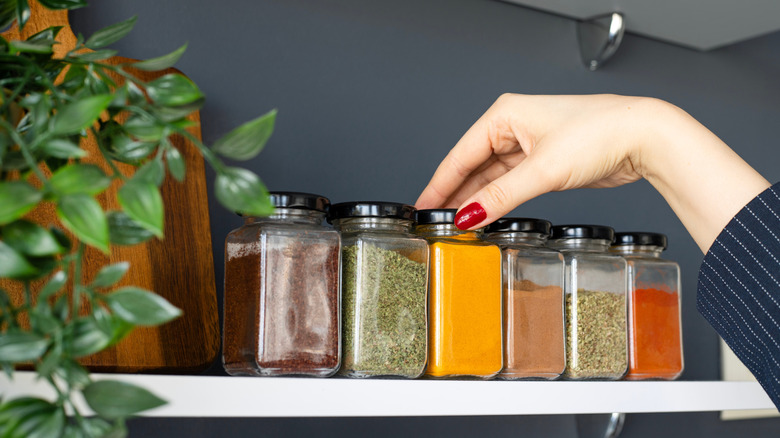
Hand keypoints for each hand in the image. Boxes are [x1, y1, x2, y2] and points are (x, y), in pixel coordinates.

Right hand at [415, 94, 769, 251]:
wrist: (645, 138)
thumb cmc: (599, 134)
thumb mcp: (542, 170)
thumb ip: (501, 196)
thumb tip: (467, 216)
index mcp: (505, 115)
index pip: (461, 154)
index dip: (440, 183)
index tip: (423, 207)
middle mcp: (514, 126)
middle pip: (473, 166)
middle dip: (456, 194)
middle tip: (436, 222)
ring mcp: (530, 144)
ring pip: (492, 176)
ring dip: (478, 199)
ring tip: (457, 224)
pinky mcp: (545, 161)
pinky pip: (511, 182)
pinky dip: (499, 199)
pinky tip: (486, 214)